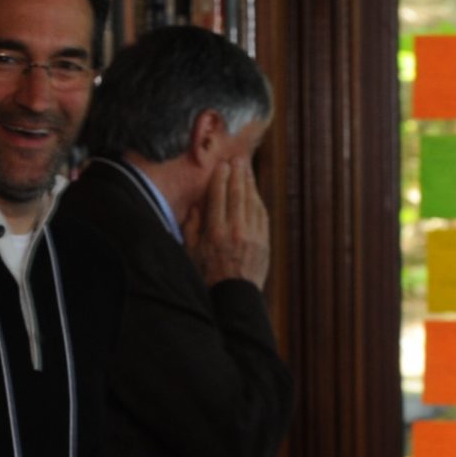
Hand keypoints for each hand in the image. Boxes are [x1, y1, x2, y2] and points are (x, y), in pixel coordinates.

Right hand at [186, 158, 269, 288]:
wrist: (233, 297)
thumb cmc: (207, 276)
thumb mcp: (191, 252)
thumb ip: (192, 227)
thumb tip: (195, 205)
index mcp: (215, 232)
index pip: (218, 196)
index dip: (221, 178)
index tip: (222, 165)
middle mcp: (235, 231)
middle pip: (238, 194)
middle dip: (238, 174)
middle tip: (237, 159)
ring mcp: (252, 236)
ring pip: (252, 202)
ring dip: (250, 183)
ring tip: (246, 169)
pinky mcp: (264, 242)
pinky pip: (262, 215)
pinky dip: (258, 200)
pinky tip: (255, 192)